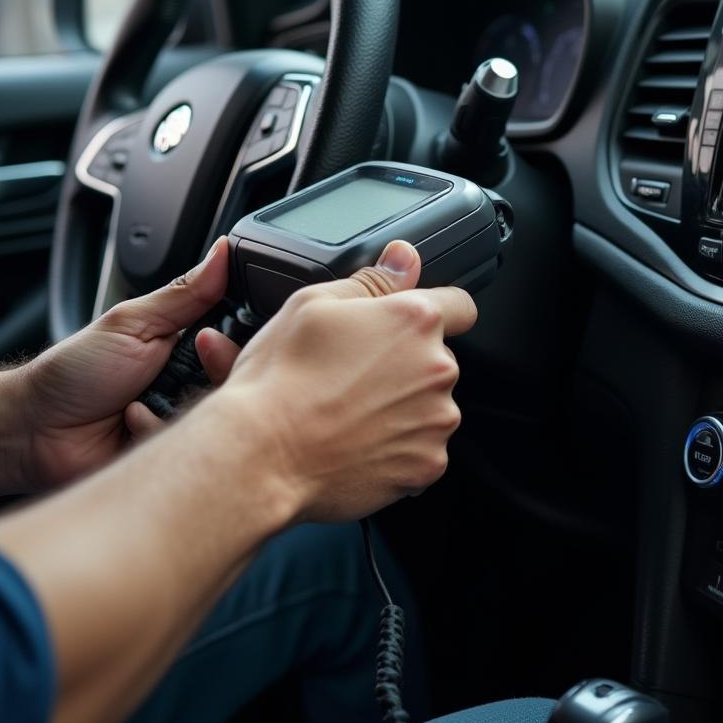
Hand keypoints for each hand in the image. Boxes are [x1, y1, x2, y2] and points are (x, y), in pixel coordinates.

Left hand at [17, 239, 229, 488]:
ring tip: (137, 402)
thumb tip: (221, 251)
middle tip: (176, 370)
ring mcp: (185, 420)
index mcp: (190, 347)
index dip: (234, 343)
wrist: (34, 429)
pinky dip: (156, 431)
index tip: (212, 340)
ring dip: (175, 406)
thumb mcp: (133, 322)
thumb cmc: (75, 372)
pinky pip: (191, 447)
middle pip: (237, 379)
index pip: (239, 341)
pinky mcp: (174, 453)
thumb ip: (186, 292)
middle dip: (209, 373)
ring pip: (218, 415)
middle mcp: (194, 384)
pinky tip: (131, 425)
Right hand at [198, 240, 477, 522]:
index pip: (459, 306)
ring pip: (431, 406)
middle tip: (354, 375)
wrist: (263, 455)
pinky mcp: (427, 464)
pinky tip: (357, 441)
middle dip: (406, 364)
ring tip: (350, 412)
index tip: (407, 328)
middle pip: (437, 359)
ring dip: (404, 407)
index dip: (431, 313)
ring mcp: (436, 420)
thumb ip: (373, 280)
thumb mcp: (314, 304)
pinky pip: (422, 449)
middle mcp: (437, 368)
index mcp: (415, 320)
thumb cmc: (282, 380)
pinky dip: (398, 448)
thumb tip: (404, 259)